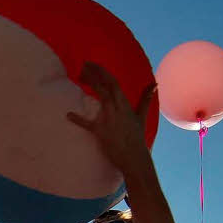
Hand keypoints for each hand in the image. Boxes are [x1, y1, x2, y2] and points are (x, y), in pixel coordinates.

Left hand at [67, 62, 155, 177]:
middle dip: (95, 73)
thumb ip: (145, 100)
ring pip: (101, 96)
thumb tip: (154, 85)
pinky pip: (87, 124)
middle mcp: (117, 108)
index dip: (102, 72)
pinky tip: (68, 114)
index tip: (92, 64)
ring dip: (91, 83)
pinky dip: (78, 119)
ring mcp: (109, 118)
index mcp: (125, 104)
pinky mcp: (100, 131)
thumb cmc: (137, 138)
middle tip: (84, 65)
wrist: (134, 157)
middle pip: (106, 85)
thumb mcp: (141, 117)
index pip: (113, 83)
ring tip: (79, 76)